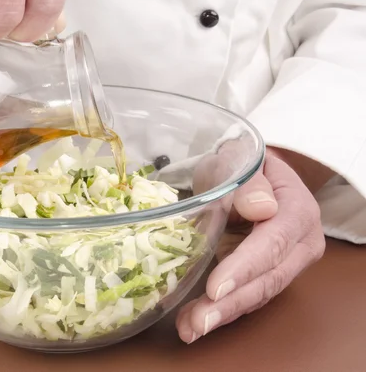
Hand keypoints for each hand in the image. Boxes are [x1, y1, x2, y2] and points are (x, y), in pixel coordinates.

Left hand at [176, 149, 325, 342]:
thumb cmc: (242, 164)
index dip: (244, 268)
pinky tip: (193, 322)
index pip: (273, 244)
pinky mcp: (265, 274)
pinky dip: (221, 311)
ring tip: (189, 328)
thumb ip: (249, 181)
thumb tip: (260, 208)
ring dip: (222, 315)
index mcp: (297, 212)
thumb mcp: (239, 159)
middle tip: (198, 323)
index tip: (215, 289)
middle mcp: (299, 244)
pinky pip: (247, 296)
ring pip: (257, 295)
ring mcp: (285, 263)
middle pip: (268, 279)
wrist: (252, 175)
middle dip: (231, 304)